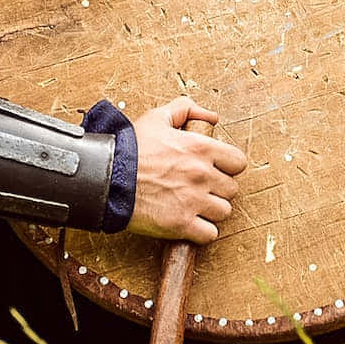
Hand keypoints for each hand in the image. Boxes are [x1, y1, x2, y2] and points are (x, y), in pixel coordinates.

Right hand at [127, 97, 246, 243]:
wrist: (106, 177)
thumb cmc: (130, 148)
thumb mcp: (157, 117)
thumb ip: (186, 109)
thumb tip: (211, 116)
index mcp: (201, 148)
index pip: (238, 163)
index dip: (227, 166)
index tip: (215, 169)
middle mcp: (202, 174)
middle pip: (231, 190)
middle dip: (218, 190)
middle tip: (200, 188)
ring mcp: (193, 201)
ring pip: (223, 212)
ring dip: (211, 211)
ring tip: (193, 206)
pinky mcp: (181, 224)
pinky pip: (209, 234)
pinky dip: (201, 232)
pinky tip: (189, 223)